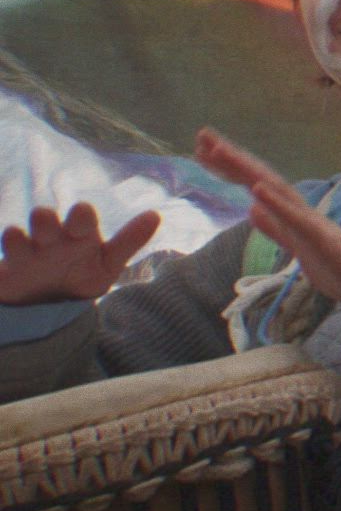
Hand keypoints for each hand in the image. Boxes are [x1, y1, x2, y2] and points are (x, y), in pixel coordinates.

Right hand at [0, 203, 158, 304]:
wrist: (47, 296)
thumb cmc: (82, 271)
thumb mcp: (108, 263)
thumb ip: (129, 240)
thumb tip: (156, 214)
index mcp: (77, 232)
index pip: (81, 216)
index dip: (81, 216)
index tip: (82, 216)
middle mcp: (49, 236)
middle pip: (44, 218)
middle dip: (45, 221)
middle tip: (46, 223)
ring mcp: (23, 252)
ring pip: (14, 236)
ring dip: (15, 238)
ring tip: (18, 239)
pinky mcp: (3, 272)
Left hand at [195, 128, 340, 315]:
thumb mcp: (298, 249)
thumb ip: (276, 229)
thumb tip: (252, 209)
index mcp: (292, 216)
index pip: (257, 186)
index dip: (230, 168)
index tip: (203, 150)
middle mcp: (301, 212)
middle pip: (262, 179)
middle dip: (231, 158)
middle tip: (202, 134)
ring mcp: (312, 223)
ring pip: (277, 190)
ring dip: (248, 170)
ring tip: (221, 152)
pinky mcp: (323, 239)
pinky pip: (297, 219)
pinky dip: (277, 202)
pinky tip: (258, 190)